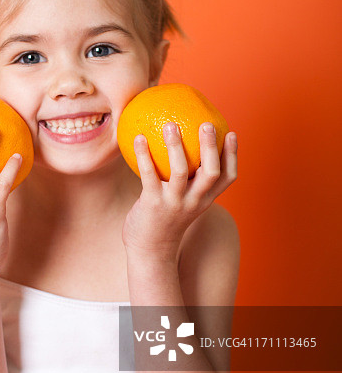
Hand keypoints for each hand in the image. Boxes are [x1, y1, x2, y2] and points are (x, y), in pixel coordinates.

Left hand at [122, 122, 237, 255]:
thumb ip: (187, 182)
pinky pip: (149, 174)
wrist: (150, 249)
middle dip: (211, 146)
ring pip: (180, 170)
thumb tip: (181, 149)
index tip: (232, 133)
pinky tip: (139, 137)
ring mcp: (174, 202)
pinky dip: (144, 154)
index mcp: (205, 199)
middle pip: (211, 172)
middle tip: (206, 124)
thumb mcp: (183, 202)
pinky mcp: (153, 203)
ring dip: (176, 145)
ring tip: (170, 124)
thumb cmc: (165, 219)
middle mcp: (194, 201)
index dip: (233, 155)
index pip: (228, 177)